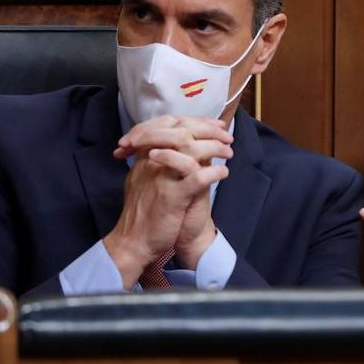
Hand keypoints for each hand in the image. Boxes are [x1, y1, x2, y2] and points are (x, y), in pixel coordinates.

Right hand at [112, 115, 233, 270]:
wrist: (134, 242)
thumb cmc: (144, 211)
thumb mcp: (144, 179)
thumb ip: (159, 160)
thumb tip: (182, 144)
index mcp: (144, 156)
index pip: (169, 125)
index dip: (196, 122)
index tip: (215, 125)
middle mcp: (150, 161)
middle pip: (181, 131)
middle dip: (208, 129)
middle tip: (226, 135)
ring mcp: (160, 178)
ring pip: (189, 148)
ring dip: (214, 147)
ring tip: (229, 153)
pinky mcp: (171, 197)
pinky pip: (196, 177)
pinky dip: (214, 173)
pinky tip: (224, 173)